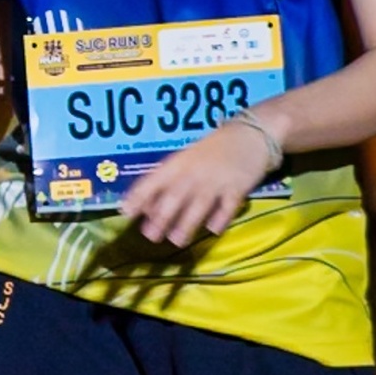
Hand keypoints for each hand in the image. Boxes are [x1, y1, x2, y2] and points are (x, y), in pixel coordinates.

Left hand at [127, 113, 277, 247]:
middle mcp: (193, 173)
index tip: (125, 212)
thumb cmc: (211, 151)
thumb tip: (146, 209)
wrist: (250, 134)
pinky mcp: (238, 187)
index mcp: (177, 164)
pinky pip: (227, 205)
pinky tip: (214, 230)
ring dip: (187, 222)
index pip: (153, 180)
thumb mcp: (185, 161)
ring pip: (199, 204)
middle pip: (175, 195)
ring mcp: (216, 180)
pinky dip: (220, 217)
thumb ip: (167, 183)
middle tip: (150, 236)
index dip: (138, 196)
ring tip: (176, 240)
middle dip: (162, 216)